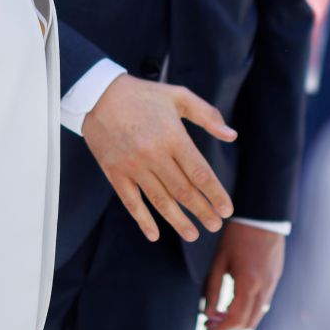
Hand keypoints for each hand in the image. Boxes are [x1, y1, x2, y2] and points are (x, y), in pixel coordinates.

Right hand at [82, 75, 236, 243]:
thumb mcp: (179, 96)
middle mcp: (154, 154)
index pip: (199, 172)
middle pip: (183, 191)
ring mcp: (133, 166)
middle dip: (202, 211)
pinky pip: (131, 202)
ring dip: (178, 221)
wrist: (97, 94)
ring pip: (160, 201)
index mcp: (173, 136)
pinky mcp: (115, 172)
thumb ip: (208, 115)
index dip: (215, 194)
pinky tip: (154, 234)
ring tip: (193, 234)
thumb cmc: (143, 95)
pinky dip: (143, 220)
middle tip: (216, 226)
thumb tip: (232, 136)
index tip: (227, 210)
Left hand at [202, 223, 284, 329]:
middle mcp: (263, 288)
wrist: (262, 216)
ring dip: (238, 322)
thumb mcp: (218, 261)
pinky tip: (233, 304)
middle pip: (247, 323)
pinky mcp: (275, 279)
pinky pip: (263, 304)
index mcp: (248, 284)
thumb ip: (212, 289)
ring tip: (219, 316)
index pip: (234, 320)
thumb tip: (206, 314)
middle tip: (209, 327)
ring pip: (257, 316)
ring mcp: (272, 284)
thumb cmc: (237, 236)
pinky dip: (248, 311)